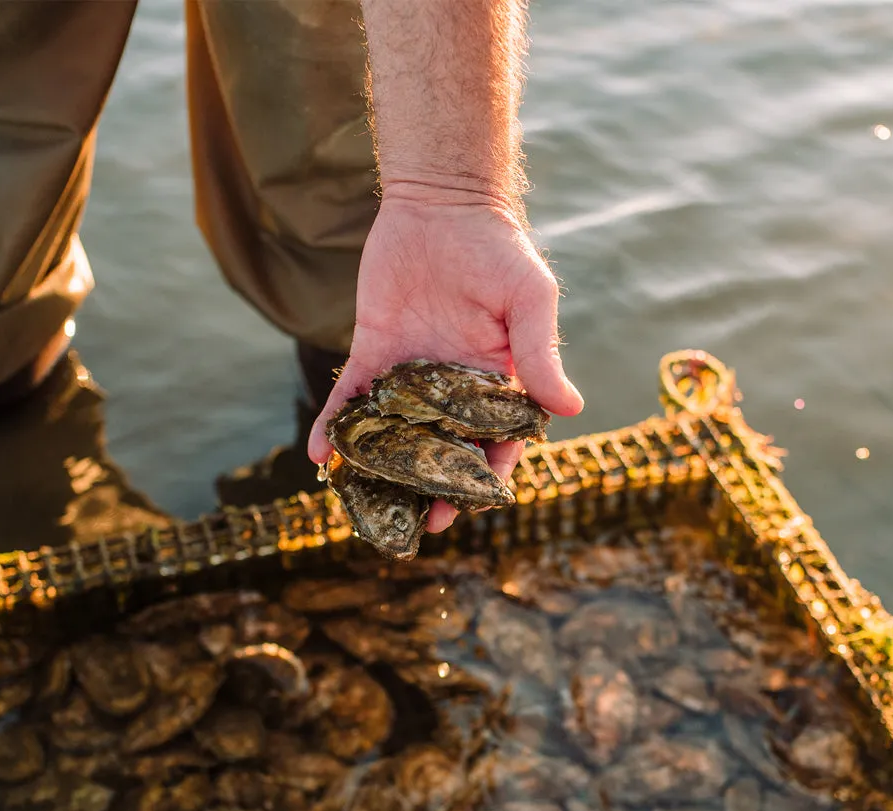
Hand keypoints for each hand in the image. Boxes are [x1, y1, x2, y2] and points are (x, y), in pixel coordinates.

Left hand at [307, 186, 583, 533]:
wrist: (442, 203)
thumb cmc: (499, 250)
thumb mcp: (529, 301)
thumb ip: (541, 354)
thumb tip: (571, 408)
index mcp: (498, 383)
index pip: (495, 441)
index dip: (484, 475)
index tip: (471, 503)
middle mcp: (454, 387)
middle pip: (443, 450)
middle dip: (433, 487)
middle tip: (421, 523)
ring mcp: (412, 372)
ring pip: (397, 433)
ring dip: (383, 468)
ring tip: (367, 505)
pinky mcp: (374, 352)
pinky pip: (353, 396)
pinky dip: (337, 425)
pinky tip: (321, 454)